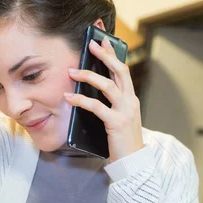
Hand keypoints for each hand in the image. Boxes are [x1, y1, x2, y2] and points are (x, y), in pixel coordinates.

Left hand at [64, 37, 143, 162]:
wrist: (133, 161)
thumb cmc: (120, 140)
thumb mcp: (117, 118)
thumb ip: (109, 105)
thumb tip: (89, 91)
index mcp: (131, 99)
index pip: (123, 71)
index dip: (113, 55)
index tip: (103, 41)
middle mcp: (130, 101)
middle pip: (119, 71)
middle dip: (105, 56)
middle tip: (91, 45)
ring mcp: (125, 111)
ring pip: (108, 86)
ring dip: (88, 76)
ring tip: (72, 72)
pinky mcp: (116, 123)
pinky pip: (96, 107)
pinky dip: (81, 100)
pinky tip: (69, 97)